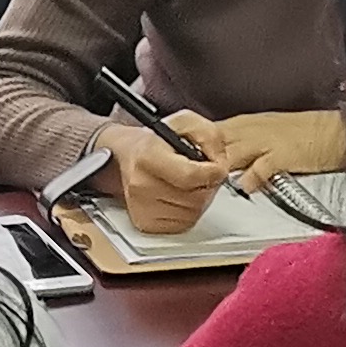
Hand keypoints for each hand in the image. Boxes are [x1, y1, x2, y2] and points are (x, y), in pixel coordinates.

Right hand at [104, 115, 227, 234]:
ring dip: (199, 198)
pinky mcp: (145, 224)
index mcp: (148, 156)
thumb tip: (220, 163)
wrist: (125, 156)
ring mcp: (142, 208)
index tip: (216, 167)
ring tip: (187, 182)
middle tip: (200, 171)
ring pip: (193, 212)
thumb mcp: (185, 122)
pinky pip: (184, 223)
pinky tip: (179, 195)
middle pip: (196, 196)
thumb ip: (209, 137)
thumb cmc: (155, 140)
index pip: (191, 176)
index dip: (213, 172)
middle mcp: (141, 185)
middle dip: (207, 184)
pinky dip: (188, 211)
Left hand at [202, 110, 345, 189]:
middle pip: (213, 144)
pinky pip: (257, 169)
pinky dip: (249, 180)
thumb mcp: (265, 132)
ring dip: (220, 171)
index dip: (194, 148)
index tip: (186, 161)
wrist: (334, 134)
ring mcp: (264, 142)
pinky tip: (247, 186)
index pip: (208, 132)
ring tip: (216, 185)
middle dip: (201, 161)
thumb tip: (220, 160)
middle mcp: (250, 130)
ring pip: (229, 155)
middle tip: (195, 177)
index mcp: (245, 123)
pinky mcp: (281, 157)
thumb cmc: (304, 134)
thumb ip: (240, 146)